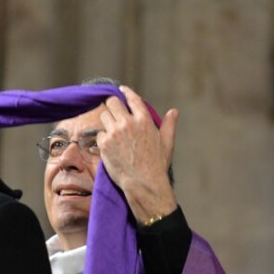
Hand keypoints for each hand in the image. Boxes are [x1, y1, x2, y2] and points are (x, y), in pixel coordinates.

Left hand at [97, 85, 178, 223]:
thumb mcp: (166, 143)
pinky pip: (99, 133)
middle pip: (112, 102)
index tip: (121, 90)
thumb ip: (169, 125)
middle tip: (113, 113)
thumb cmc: (156, 165)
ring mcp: (115, 132)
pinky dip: (103, 138)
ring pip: (104, 116)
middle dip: (112, 106)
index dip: (125, 92)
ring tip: (112, 132)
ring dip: (107, 121)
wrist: (143, 183)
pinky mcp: (104, 144)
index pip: (132, 98)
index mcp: (144, 120)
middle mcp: (128, 123)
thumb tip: (174, 111)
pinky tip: (110, 146)